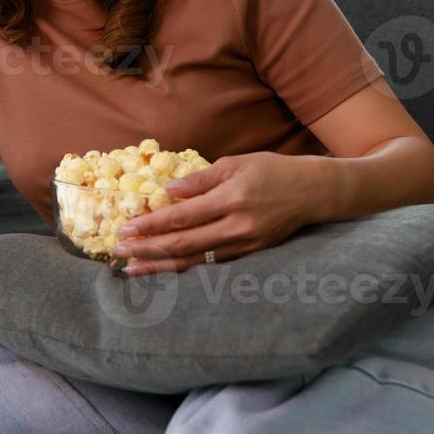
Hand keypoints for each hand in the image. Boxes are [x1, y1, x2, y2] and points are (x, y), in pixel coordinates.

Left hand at [113, 152, 316, 274]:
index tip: (126, 229)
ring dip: (161, 266)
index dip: (152, 225)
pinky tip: (165, 270)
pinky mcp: (250, 255)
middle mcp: (237, 227)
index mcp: (232, 199)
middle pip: (185, 245)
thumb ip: (200, 179)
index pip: (183, 217)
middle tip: (119, 252)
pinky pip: (211, 266)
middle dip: (148, 250)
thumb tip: (166, 191)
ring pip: (196, 262)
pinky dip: (185, 269)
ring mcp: (245, 245)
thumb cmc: (273, 170)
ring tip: (133, 269)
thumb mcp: (236, 163)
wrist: (314, 192)